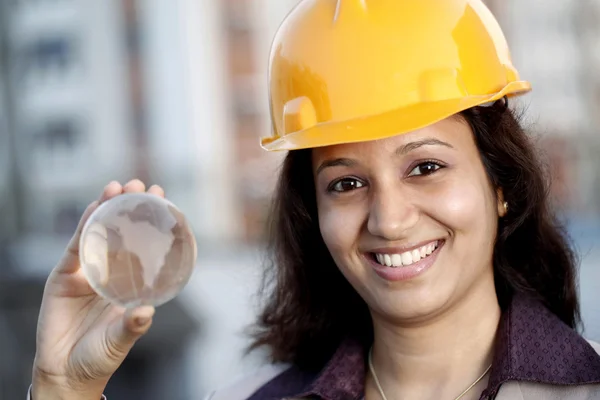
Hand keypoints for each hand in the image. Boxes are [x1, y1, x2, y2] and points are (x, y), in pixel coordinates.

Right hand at [31, 180, 162, 398]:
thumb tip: (147, 311)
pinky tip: (94, 208)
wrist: (65, 373)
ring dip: (106, 208)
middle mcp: (108, 272)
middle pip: (120, 232)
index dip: (151, 222)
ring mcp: (85, 272)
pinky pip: (75, 248)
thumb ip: (133, 326)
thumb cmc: (99, 356)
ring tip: (118, 187)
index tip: (164, 199)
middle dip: (130, 206)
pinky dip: (84, 228)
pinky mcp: (63, 277)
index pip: (141, 245)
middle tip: (142, 185)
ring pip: (97, 233)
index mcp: (127, 282)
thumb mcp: (121, 340)